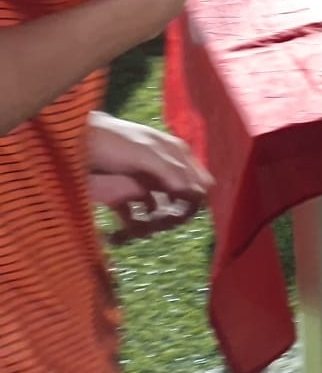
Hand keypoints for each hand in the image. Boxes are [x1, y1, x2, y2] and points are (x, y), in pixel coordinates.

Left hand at [86, 111, 209, 243]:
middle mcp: (163, 172)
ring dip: (154, 224)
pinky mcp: (122, 198)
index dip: (194, 201)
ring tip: (138, 228)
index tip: (179, 213)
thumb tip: (196, 192)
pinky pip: (136, 219)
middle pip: (182, 201)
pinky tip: (123, 231)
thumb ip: (170, 170)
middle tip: (157, 222)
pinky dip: (134, 228)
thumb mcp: (144, 152)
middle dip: (174, 216)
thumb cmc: (112, 141)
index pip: (199, 184)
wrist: (71, 142)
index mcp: (176, 156)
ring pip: (160, 212)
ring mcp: (143, 185)